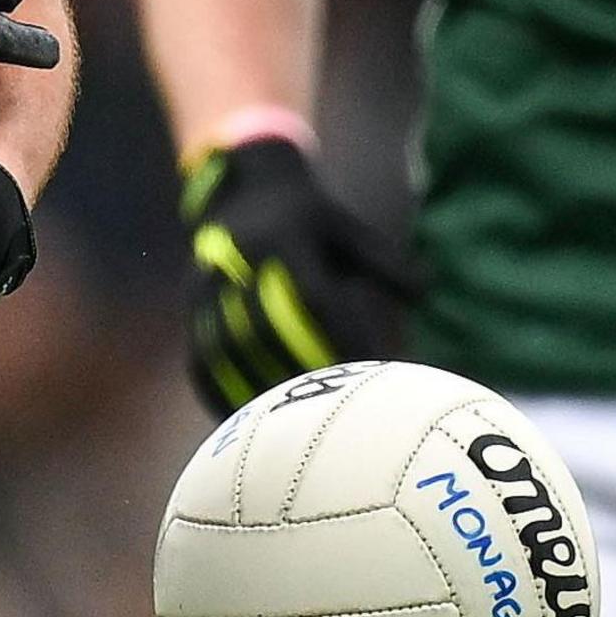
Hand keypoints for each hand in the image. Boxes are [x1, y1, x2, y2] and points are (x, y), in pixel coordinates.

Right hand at [183, 138, 419, 413]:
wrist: (245, 186)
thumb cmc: (310, 217)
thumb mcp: (348, 228)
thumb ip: (385, 260)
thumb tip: (424, 294)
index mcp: (284, 237)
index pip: (316, 296)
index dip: (343, 335)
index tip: (368, 370)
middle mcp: (240, 258)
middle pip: (266, 328)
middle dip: (298, 373)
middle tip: (329, 413)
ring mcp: (207, 280)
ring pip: (225, 347)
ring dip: (254, 388)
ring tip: (282, 429)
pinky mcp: (191, 301)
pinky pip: (199, 354)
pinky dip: (215, 390)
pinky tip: (237, 421)